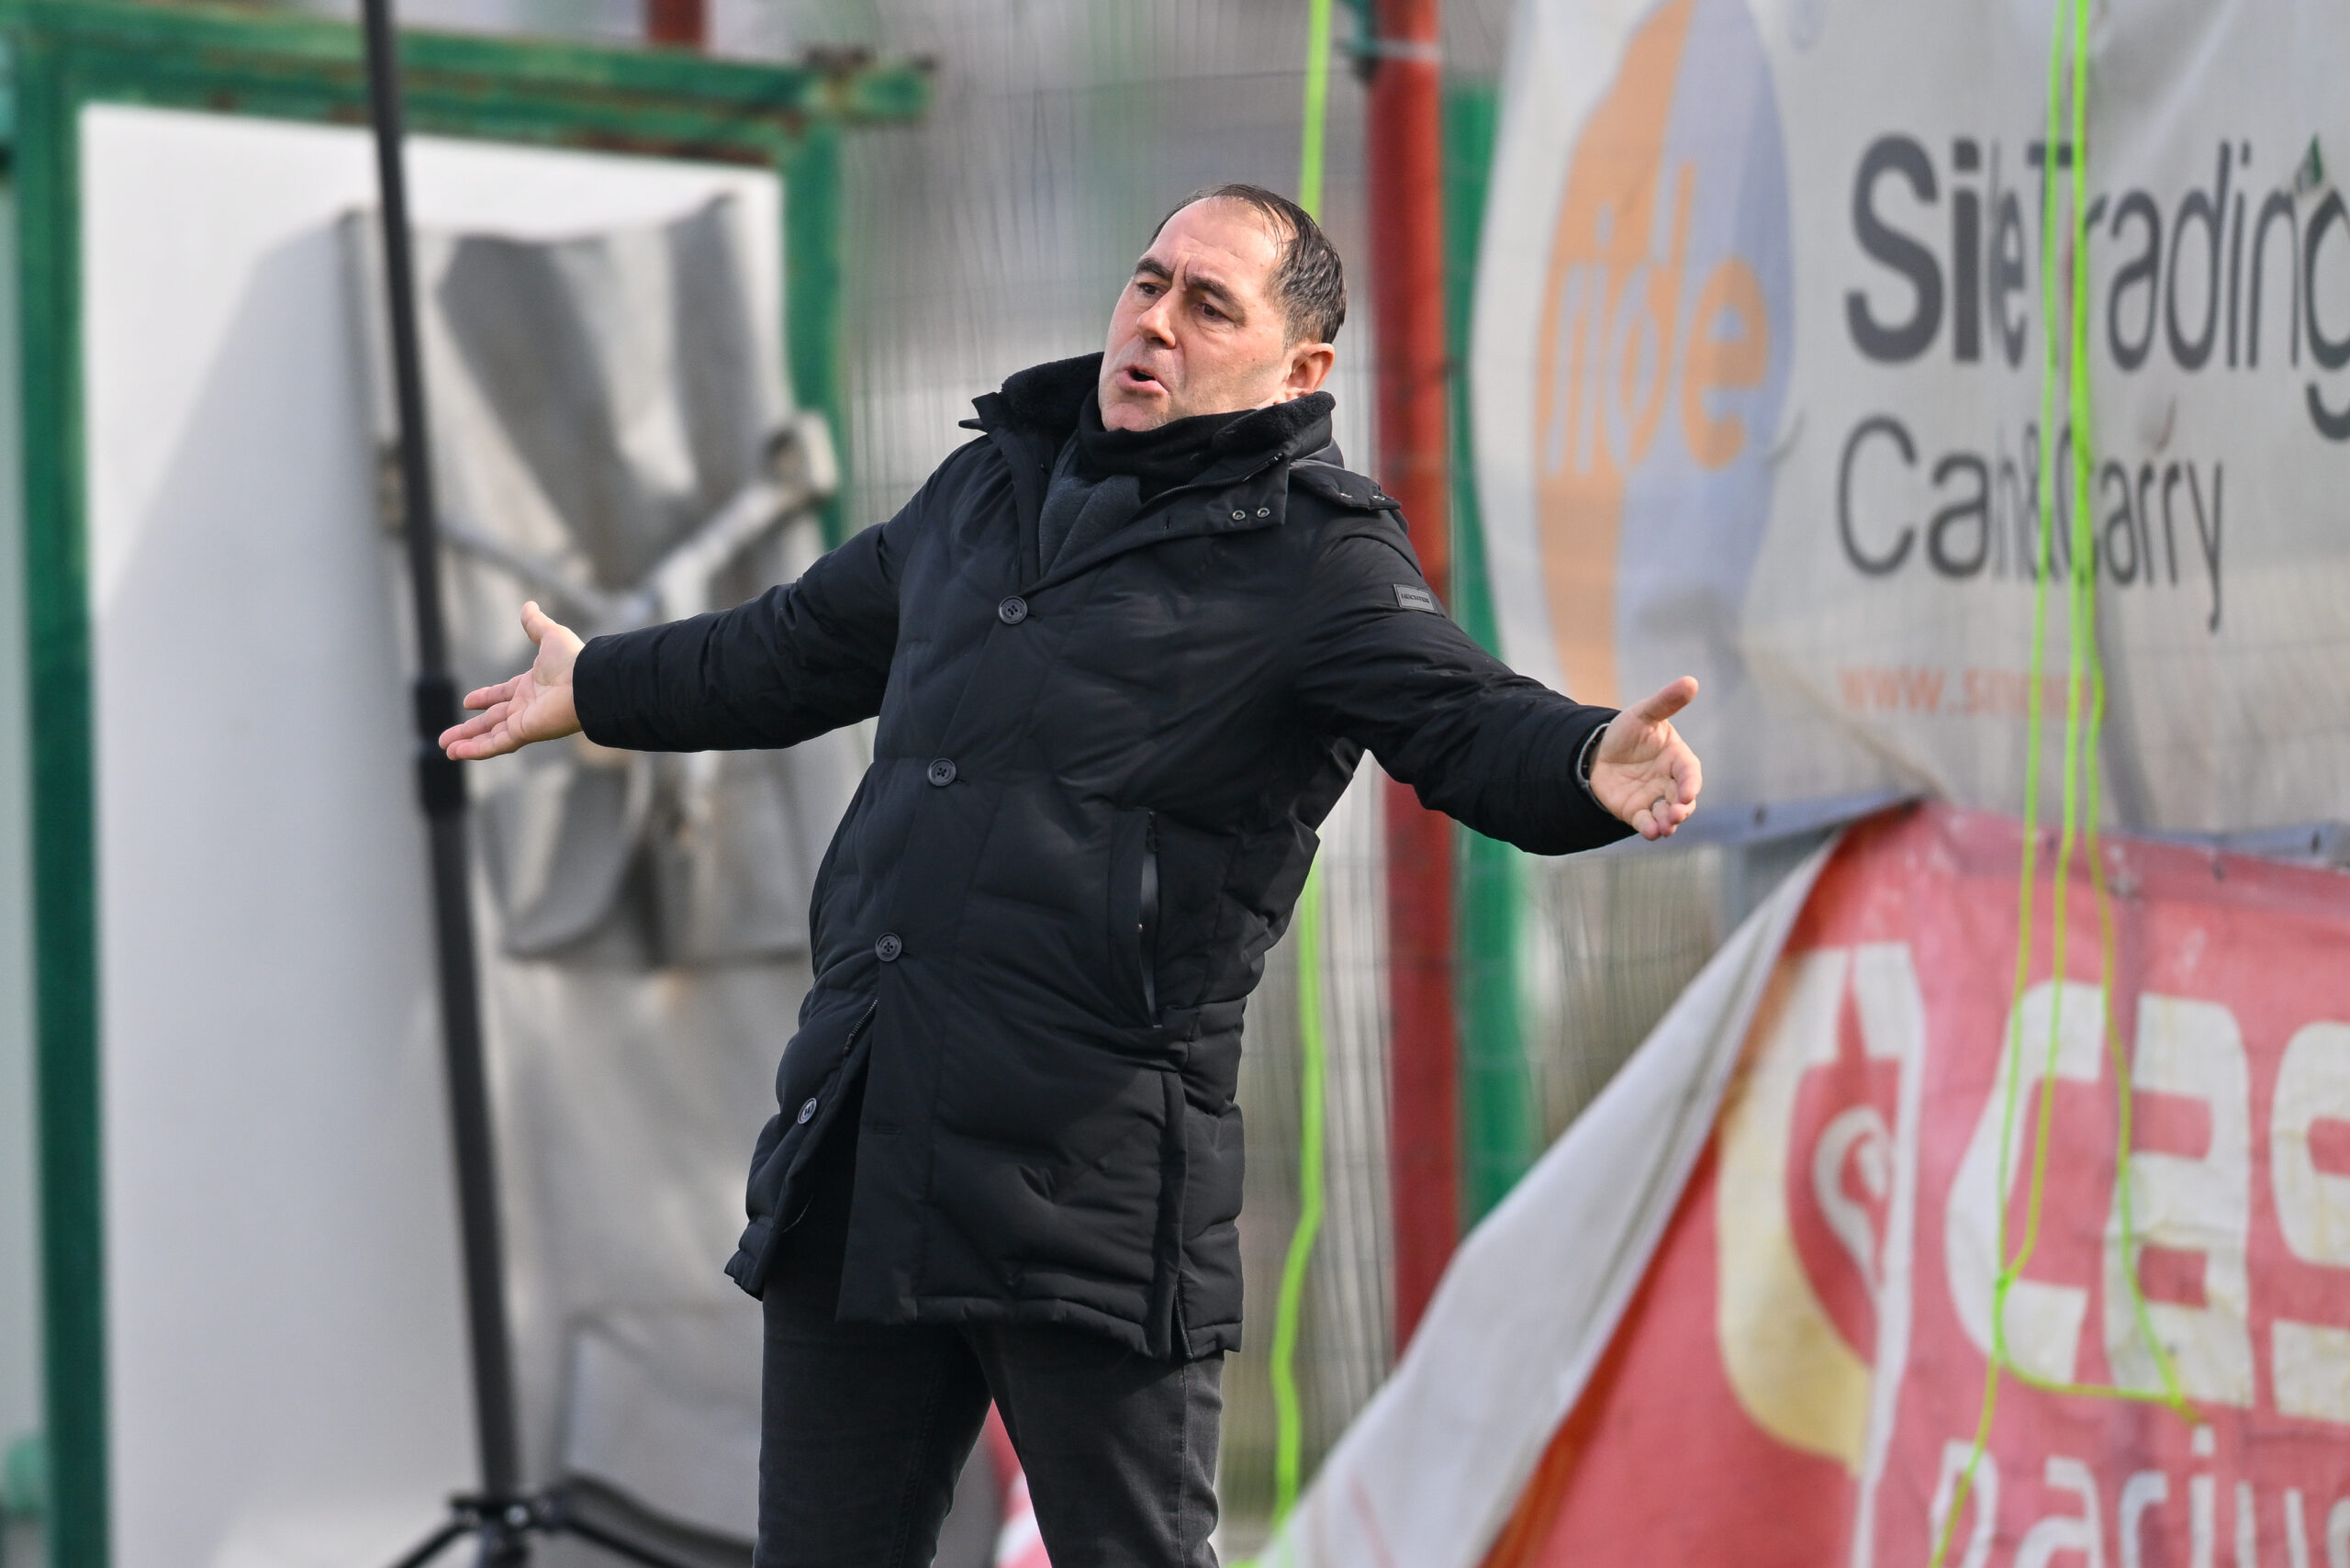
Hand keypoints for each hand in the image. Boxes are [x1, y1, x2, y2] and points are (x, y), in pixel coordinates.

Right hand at [438, 601, 584, 759]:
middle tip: (448, 736)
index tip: (468, 702)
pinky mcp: (524, 732)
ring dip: (468, 742)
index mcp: (531, 686)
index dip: (485, 698)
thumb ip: (536, 624)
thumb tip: (528, 606)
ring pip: (490, 735)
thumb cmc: (573, 660)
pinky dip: (477, 750)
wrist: (587, 682)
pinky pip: (496, 743)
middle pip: (492, 720)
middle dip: (470, 728)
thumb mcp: (550, 635)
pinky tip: (457, 753)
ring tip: (447, 749)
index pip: (502, 695)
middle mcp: (527, 706)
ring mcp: (525, 721)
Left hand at [1589, 677, 1702, 840]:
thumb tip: (1691, 681)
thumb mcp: (1644, 714)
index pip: (1690, 773)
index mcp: (1677, 759)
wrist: (1598, 751)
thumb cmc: (1628, 732)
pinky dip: (1651, 829)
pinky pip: (1647, 823)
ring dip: (1669, 823)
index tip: (1688, 792)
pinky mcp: (1636, 812)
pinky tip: (1652, 832)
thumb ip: (1666, 702)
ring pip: (1668, 815)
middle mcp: (1670, 782)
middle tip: (1675, 814)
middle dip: (1682, 809)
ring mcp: (1654, 799)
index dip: (1690, 783)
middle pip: (1683, 800)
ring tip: (1665, 827)